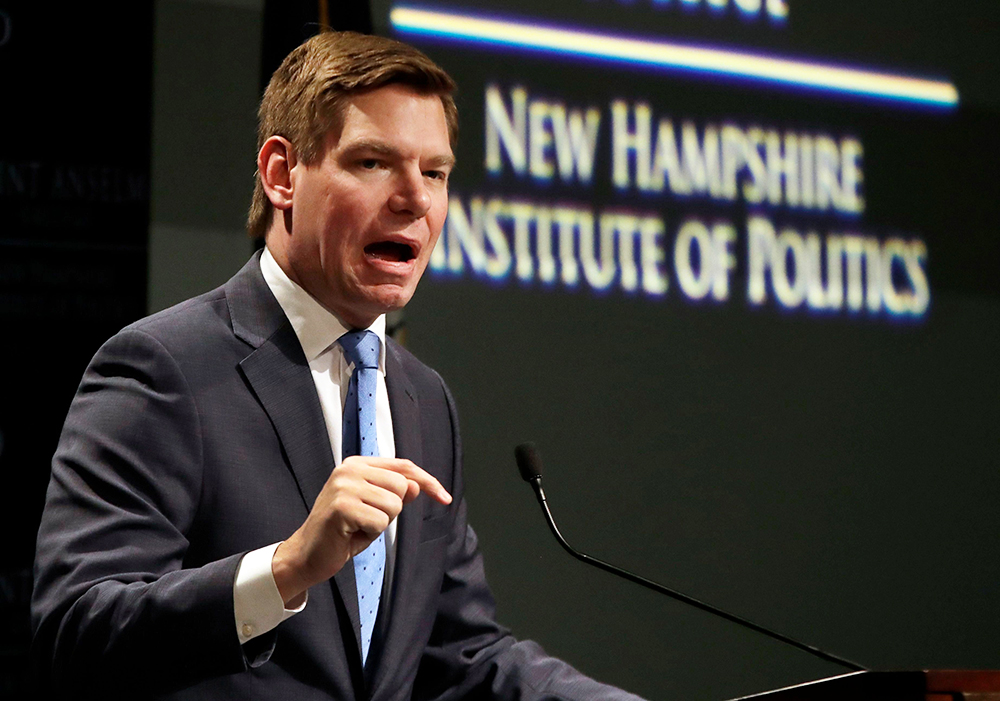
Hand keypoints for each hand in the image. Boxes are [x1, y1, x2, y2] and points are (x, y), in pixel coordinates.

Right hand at [271, 457, 451, 605]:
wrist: (306, 555)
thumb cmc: (341, 532)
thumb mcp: (373, 509)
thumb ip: (393, 494)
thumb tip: (416, 485)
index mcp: (357, 464)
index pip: (403, 466)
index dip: (428, 481)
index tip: (445, 498)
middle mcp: (349, 469)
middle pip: (401, 486)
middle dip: (391, 511)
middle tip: (366, 521)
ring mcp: (344, 486)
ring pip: (393, 505)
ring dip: (380, 524)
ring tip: (357, 528)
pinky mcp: (342, 507)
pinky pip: (380, 522)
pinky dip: (370, 535)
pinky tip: (350, 535)